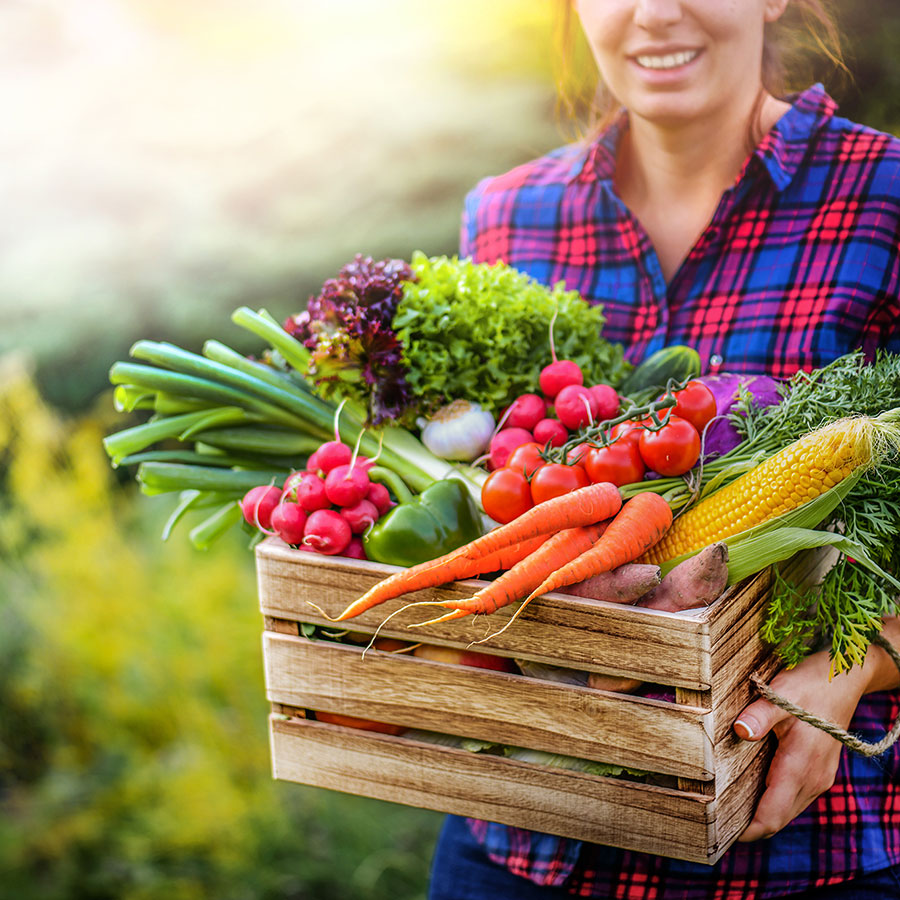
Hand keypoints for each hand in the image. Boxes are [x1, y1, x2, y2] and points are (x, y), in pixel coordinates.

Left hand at [733, 648, 868, 841]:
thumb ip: (759, 715)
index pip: (772, 815)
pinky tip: (751, 788)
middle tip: (715, 822)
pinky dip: (774, 800)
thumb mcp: (780, 695)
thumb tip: (739, 731)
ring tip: (727, 807)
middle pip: (778, 819)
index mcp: (800, 767)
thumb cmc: (810, 686)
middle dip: (750, 825)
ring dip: (762, 813)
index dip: (748, 829)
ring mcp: (818, 777)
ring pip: (787, 809)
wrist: (844, 680)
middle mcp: (812, 780)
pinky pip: (794, 797)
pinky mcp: (818, 770)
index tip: (720, 832)